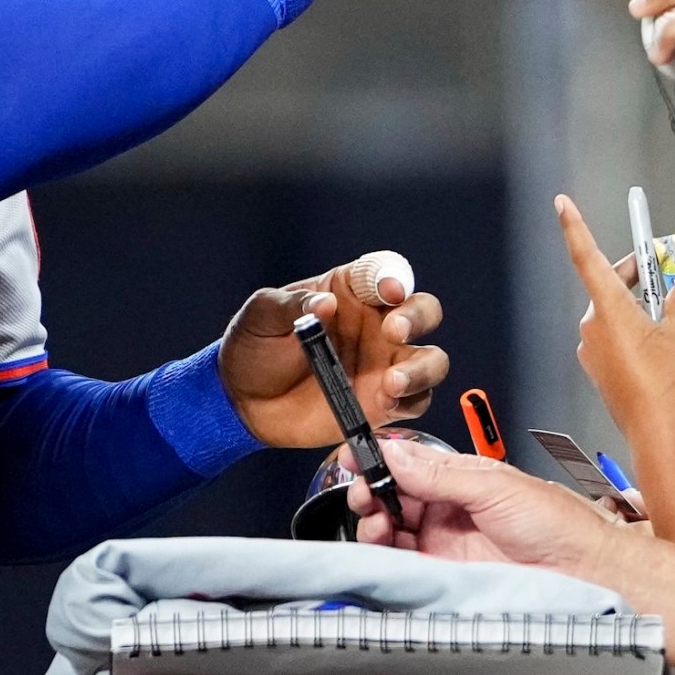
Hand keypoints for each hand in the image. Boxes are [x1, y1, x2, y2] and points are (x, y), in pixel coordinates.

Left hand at [218, 255, 447, 446]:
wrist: (243, 401)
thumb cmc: (254, 346)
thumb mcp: (261, 315)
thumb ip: (292, 304)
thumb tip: (326, 303)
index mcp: (350, 291)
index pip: (384, 272)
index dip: (393, 276)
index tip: (388, 290)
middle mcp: (377, 324)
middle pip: (423, 310)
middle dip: (417, 317)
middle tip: (393, 331)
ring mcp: (385, 364)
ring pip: (431, 359)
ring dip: (422, 367)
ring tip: (392, 381)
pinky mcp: (384, 403)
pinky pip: (415, 401)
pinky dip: (410, 400)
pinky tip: (386, 402)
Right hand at [348, 437, 620, 577]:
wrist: (583, 571)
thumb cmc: (557, 524)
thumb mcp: (494, 486)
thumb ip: (440, 473)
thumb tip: (396, 451)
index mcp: (462, 478)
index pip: (409, 463)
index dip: (379, 460)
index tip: (354, 458)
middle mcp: (449, 508)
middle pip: (392, 496)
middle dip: (370, 491)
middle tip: (364, 493)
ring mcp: (444, 542)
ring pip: (391, 528)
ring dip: (373, 521)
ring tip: (375, 520)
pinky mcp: (444, 574)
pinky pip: (403, 561)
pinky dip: (384, 553)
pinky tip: (382, 545)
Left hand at [555, 196, 674, 551]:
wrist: (657, 431)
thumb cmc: (666, 382)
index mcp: (609, 307)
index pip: (586, 257)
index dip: (574, 226)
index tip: (562, 204)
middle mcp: (593, 326)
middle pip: (608, 287)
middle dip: (635, 276)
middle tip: (665, 274)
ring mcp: (593, 351)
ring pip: (614, 315)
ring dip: (639, 309)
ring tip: (674, 317)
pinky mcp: (599, 371)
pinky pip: (615, 340)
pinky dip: (634, 333)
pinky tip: (662, 344)